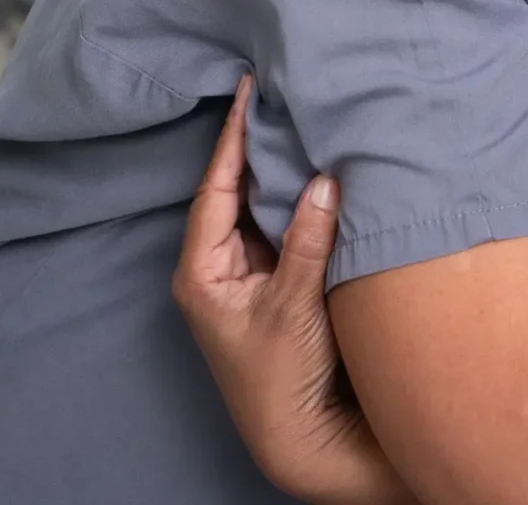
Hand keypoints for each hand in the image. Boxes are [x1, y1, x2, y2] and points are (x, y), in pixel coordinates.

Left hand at [172, 77, 412, 504]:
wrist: (301, 437)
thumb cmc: (281, 379)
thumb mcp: (293, 307)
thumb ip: (308, 241)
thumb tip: (325, 179)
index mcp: (202, 271)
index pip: (214, 188)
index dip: (232, 139)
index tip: (247, 91)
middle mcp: (218, 267)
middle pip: (235, 192)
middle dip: (257, 145)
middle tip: (280, 92)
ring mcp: (246, 275)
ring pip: (261, 208)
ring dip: (281, 171)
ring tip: (301, 118)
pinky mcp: (275, 284)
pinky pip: (284, 227)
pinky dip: (299, 199)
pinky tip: (319, 171)